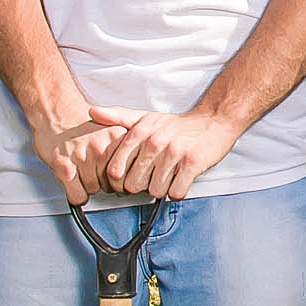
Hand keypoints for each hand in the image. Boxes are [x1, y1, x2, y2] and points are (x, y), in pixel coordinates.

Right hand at [32, 105, 124, 206]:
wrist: (55, 112)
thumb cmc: (82, 124)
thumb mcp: (113, 128)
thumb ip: (127, 148)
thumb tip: (138, 171)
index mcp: (117, 138)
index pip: (129, 173)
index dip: (122, 177)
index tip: (116, 174)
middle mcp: (101, 148)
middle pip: (112, 184)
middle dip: (104, 181)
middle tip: (94, 168)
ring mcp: (82, 157)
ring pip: (94, 190)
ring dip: (87, 185)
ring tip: (81, 168)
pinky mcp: (65, 167)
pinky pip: (78, 196)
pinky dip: (76, 194)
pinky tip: (73, 180)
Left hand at [92, 103, 242, 201]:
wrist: (214, 120)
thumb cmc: (176, 125)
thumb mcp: (145, 118)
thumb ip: (117, 117)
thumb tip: (92, 112)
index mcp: (140, 132)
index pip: (115, 170)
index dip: (119, 181)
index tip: (129, 179)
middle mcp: (155, 142)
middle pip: (134, 185)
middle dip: (142, 187)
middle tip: (152, 179)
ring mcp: (174, 152)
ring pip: (156, 191)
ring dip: (162, 189)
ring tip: (168, 177)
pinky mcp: (193, 163)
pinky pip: (176, 192)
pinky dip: (178, 191)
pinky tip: (180, 180)